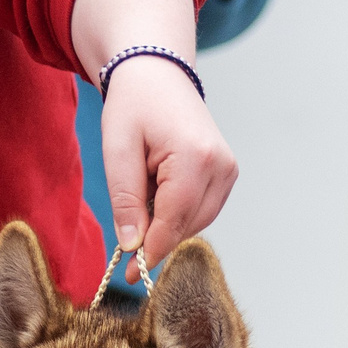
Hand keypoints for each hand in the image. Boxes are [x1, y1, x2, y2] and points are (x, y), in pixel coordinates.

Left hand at [101, 56, 237, 274]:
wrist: (158, 73)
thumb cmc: (134, 104)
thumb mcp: (118, 149)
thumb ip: (125, 199)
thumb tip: (131, 245)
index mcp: (195, 158)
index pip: (174, 220)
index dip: (151, 251)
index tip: (131, 274)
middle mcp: (221, 167)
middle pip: (187, 225)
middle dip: (157, 239)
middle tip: (126, 247)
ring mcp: (229, 171)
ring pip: (196, 222)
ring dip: (167, 224)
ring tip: (142, 199)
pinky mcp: (227, 174)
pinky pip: (202, 210)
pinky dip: (178, 214)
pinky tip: (158, 196)